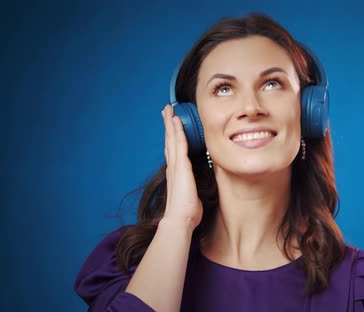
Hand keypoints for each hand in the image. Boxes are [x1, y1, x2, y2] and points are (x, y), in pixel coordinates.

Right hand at [161, 104, 202, 229]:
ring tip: (169, 109)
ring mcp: (176, 165)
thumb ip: (193, 188)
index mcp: (176, 173)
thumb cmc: (186, 212)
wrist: (180, 219)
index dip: (172, 136)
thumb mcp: (192, 195)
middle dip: (168, 124)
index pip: (173, 150)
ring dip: (171, 123)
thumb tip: (196, 189)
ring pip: (172, 138)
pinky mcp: (181, 166)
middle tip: (166, 110)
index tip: (171, 125)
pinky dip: (177, 132)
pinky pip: (179, 144)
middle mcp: (173, 166)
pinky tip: (177, 122)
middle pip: (169, 140)